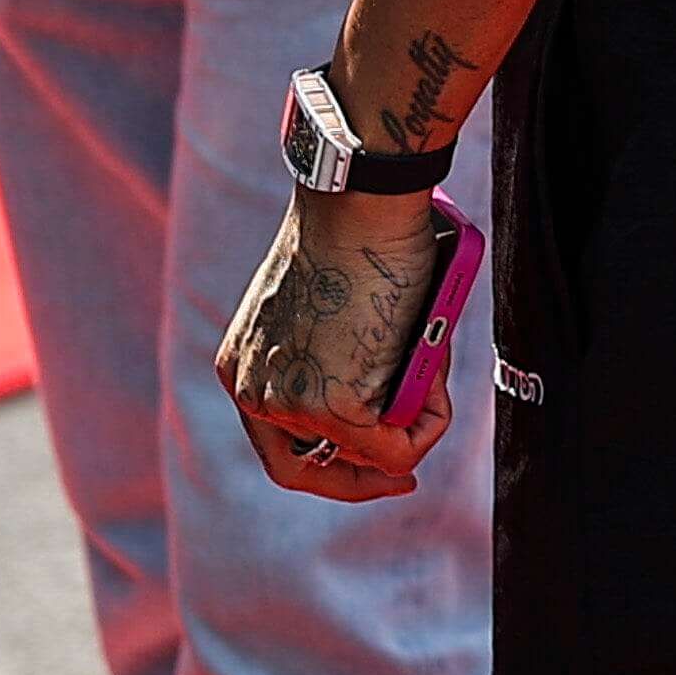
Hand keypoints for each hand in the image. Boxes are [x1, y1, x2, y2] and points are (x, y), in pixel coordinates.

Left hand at [216, 187, 455, 503]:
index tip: (371, 465)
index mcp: (244, 366)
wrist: (360, 204)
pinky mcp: (339, 408)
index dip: (328, 468)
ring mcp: (297, 405)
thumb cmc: (354, 241)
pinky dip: (432, 415)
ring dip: (415, 421)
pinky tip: (431, 362)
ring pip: (372, 454)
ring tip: (431, 361)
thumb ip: (334, 366)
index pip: (279, 447)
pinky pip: (403, 445)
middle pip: (312, 470)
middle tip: (407, 470)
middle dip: (370, 470)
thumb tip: (389, 413)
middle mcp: (256, 392)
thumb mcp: (323, 317)